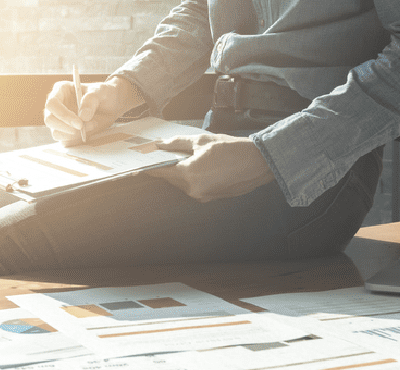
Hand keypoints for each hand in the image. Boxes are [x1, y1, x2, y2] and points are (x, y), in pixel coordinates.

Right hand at [44, 76, 143, 145]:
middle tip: (83, 128)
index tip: (79, 123)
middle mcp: (57, 105)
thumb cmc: (104, 94)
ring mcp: (60, 119)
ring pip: (56, 132)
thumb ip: (91, 100)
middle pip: (49, 120)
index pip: (52, 103)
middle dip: (66, 127)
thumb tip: (82, 116)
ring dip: (73, 134)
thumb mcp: (101, 92)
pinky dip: (76, 140)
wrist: (111, 105)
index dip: (63, 115)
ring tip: (90, 125)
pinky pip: (64, 140)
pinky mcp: (66, 131)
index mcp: (61, 90)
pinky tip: (87, 132)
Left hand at [148, 134, 274, 201]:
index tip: (142, 160)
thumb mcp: (202, 140)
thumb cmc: (232, 149)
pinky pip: (195, 187)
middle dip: (168, 166)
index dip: (151, 165)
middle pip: (171, 178)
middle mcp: (194, 189)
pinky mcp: (211, 197)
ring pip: (183, 183)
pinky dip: (194, 177)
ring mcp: (203, 195)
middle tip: (166, 152)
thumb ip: (178, 143)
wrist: (258, 163)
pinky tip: (201, 165)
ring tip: (189, 157)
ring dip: (181, 172)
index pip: (161, 171)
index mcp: (189, 174)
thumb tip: (161, 144)